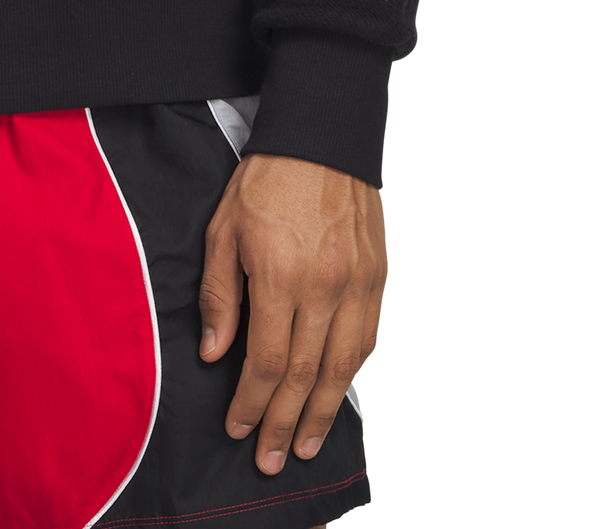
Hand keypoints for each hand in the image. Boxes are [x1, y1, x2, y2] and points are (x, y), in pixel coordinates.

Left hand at [197, 153, 385, 477]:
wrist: (320, 135)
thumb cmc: (266, 178)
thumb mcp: (224, 229)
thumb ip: (220, 295)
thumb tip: (217, 353)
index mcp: (280, 274)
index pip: (268, 361)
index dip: (251, 402)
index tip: (237, 427)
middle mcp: (325, 286)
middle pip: (306, 376)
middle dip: (284, 423)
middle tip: (270, 457)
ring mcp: (358, 283)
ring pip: (342, 366)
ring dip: (322, 412)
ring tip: (303, 442)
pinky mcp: (377, 276)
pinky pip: (366, 339)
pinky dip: (350, 373)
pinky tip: (335, 393)